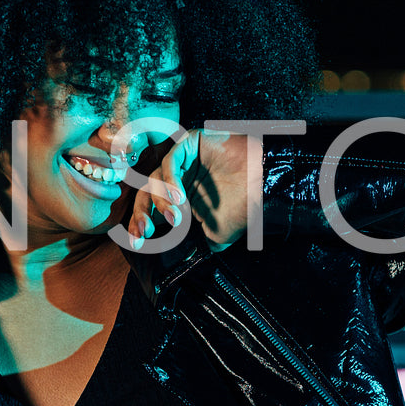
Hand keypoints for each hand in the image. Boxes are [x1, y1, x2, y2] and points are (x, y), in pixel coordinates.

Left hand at [126, 130, 252, 251]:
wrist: (267, 185)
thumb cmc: (245, 207)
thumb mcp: (216, 234)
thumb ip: (198, 244)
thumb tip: (183, 262)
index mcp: (180, 198)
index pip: (150, 209)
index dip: (139, 224)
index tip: (137, 243)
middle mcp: (178, 178)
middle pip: (146, 193)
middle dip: (142, 214)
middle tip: (145, 232)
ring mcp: (183, 160)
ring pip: (155, 178)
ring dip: (161, 201)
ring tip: (176, 218)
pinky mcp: (189, 143)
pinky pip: (170, 160)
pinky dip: (170, 181)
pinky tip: (180, 198)